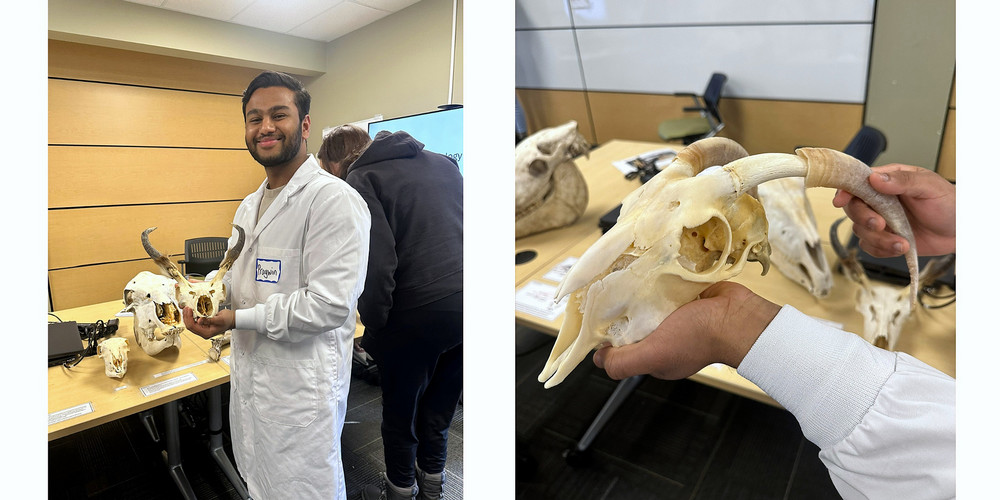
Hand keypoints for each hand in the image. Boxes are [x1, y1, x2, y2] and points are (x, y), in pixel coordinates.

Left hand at [182, 307, 234, 339]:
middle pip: (190, 326)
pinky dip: (191, 316)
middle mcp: (203, 332)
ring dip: (188, 316)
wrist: (233, 319)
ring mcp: (202, 328)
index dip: (189, 318)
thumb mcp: (219, 319)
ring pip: (191, 323)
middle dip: (186, 317)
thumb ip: (209, 320)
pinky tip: (191, 310)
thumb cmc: (228, 320)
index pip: (193, 327)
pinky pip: (194, 321)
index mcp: (206, 333)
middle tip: (186, 308)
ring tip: (187, 308)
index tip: (189, 309)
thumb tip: (199, 321)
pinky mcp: (203, 324)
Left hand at [592, 282, 779, 380]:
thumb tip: (597, 359)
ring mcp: (676, 317)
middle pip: (633, 322)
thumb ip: (623, 363)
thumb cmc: (698, 338)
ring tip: (626, 276)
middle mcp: (664, 338)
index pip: (622, 346)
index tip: (599, 315)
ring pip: (647, 303)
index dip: (608, 334)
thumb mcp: (654, 356)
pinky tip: (648, 271)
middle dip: (622, 309)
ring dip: (638, 291)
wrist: (738, 316)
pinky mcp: (686, 297)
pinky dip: (657, 281)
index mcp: (655, 356)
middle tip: (611, 291)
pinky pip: (665, 288)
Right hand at [832, 164, 954, 256]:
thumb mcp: (929, 186)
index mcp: (888, 181)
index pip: (858, 182)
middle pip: (855, 208)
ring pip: (861, 231)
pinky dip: (882, 250)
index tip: (841, 201)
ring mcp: (882, 220)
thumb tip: (875, 178)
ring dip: (879, 239)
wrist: (963, 231)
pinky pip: (870, 246)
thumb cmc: (950, 203)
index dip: (846, 191)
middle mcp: (881, 201)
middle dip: (864, 219)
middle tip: (881, 225)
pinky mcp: (886, 239)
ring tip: (902, 243)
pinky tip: (902, 248)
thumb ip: (902, 180)